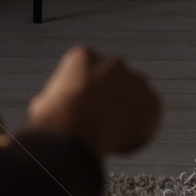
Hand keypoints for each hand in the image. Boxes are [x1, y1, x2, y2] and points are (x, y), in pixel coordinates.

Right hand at [24, 46, 161, 156]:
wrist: (81, 126)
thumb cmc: (57, 115)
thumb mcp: (44, 103)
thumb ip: (50, 100)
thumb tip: (43, 108)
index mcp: (83, 56)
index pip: (88, 68)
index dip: (85, 89)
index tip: (82, 106)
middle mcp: (113, 62)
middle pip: (115, 78)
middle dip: (110, 95)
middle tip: (101, 119)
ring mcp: (135, 80)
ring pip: (134, 95)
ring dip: (128, 109)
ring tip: (115, 132)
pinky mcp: (152, 100)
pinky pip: (150, 114)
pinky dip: (142, 126)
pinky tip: (125, 139)